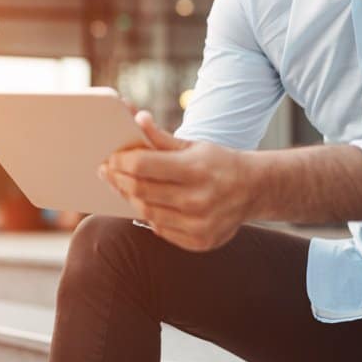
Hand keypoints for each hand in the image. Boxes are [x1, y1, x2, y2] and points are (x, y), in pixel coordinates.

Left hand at [99, 110, 256, 251]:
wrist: (255, 190)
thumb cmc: (219, 163)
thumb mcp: (194, 145)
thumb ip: (161, 137)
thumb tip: (137, 119)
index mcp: (196, 169)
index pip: (143, 166)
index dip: (120, 161)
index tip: (110, 158)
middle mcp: (198, 200)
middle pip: (140, 191)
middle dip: (118, 180)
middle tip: (107, 171)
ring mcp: (200, 224)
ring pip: (147, 212)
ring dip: (130, 198)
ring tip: (122, 186)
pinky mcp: (200, 242)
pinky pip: (161, 230)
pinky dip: (150, 216)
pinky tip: (146, 203)